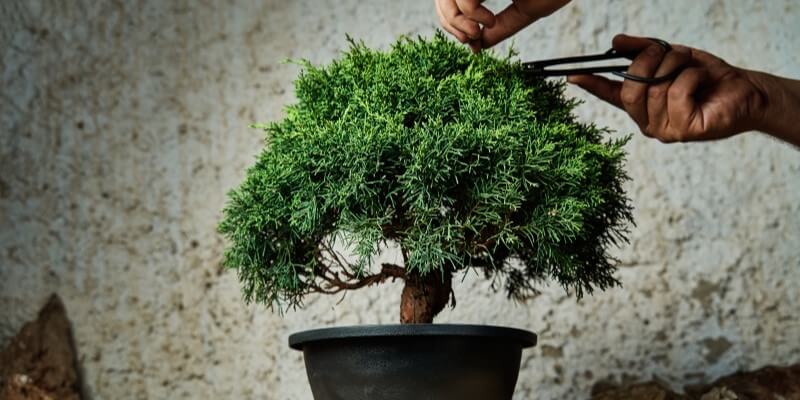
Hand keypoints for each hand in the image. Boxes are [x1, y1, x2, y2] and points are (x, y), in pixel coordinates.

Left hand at [435, 0, 570, 51]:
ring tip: (476, 35)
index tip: (470, 40)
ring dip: (456, 21)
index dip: (450, 21)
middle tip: (471, 40)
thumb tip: (478, 47)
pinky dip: (471, 14)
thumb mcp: (527, 9)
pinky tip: (490, 21)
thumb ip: (502, 27)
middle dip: (449, 24)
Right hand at [568, 34, 780, 142]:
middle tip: (669, 52)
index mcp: (641, 104)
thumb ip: (644, 50)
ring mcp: (663, 129)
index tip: (572, 75)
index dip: (591, 84)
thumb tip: (616, 42)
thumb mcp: (673, 57)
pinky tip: (702, 83)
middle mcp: (647, 121)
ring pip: (656, 87)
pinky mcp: (682, 131)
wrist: (744, 91)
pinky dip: (692, 77)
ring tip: (692, 68)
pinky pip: (676, 92)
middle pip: (631, 88)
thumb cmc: (708, 78)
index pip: (610, 94)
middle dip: (650, 61)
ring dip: (677, 66)